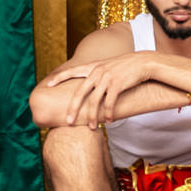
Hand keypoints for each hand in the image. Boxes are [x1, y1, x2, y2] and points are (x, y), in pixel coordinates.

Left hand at [43, 52, 162, 127]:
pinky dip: (108, 114)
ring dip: (92, 117)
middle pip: (79, 93)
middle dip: (73, 109)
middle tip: (68, 122)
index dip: (58, 78)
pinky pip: (109, 103)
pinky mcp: (117, 85)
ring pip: (94, 102)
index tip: (47, 85)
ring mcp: (107, 78)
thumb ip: (97, 73)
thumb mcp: (108, 66)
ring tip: (92, 128)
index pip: (71, 70)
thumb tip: (89, 84)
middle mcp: (97, 72)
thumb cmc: (126, 67)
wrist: (143, 62)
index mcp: (93, 67)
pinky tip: (109, 122)